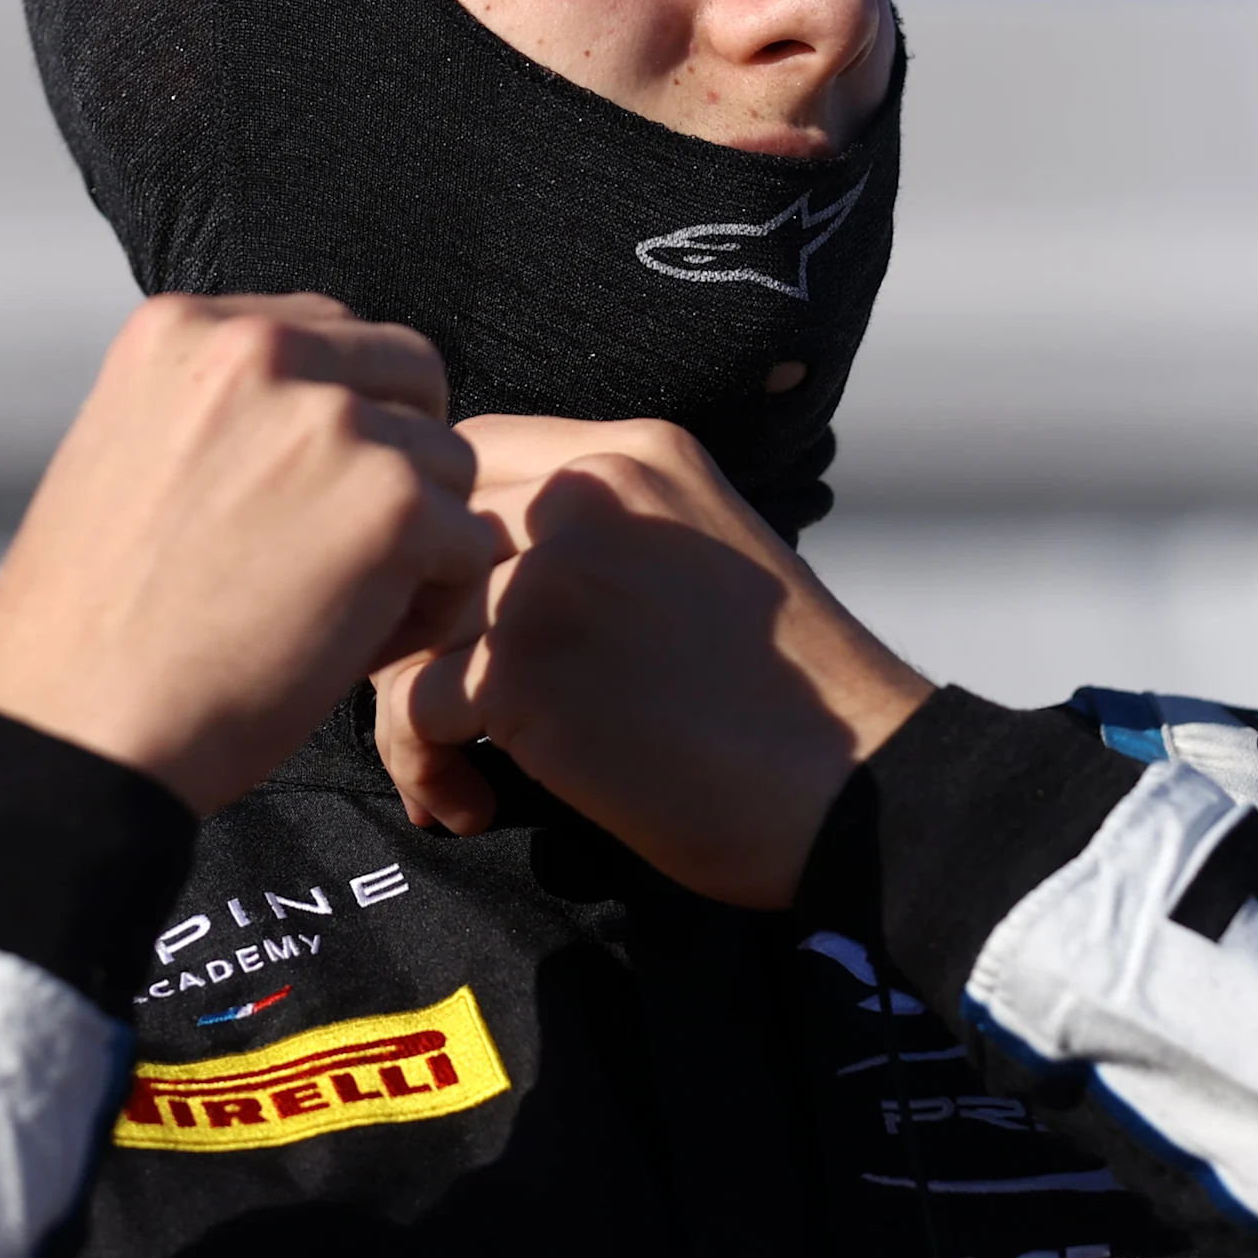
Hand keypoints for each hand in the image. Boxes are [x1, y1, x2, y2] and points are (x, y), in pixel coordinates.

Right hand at [0, 294, 508, 814]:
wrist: (73, 732)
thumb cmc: (92, 628)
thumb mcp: (127, 457)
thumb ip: (221, 411)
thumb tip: (325, 404)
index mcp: (184, 329)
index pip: (327, 335)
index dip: (338, 423)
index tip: (297, 502)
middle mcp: (260, 348)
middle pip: (409, 377)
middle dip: (398, 461)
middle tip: (342, 554)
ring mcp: (331, 421)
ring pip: (448, 464)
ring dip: (417, 541)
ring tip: (337, 611)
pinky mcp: (390, 504)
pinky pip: (468, 545)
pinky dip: (432, 607)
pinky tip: (356, 648)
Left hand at [372, 416, 932, 906]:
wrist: (853, 786)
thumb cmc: (786, 701)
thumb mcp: (700, 556)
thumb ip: (601, 534)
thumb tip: (473, 572)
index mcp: (636, 453)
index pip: (473, 459)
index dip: (441, 546)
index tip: (456, 625)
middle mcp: (587, 493)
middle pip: (421, 534)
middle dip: (410, 627)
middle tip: (439, 706)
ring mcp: (551, 573)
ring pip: (404, 625)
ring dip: (408, 712)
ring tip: (457, 775)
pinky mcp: (527, 666)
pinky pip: (411, 707)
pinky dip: (424, 767)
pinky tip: (472, 805)